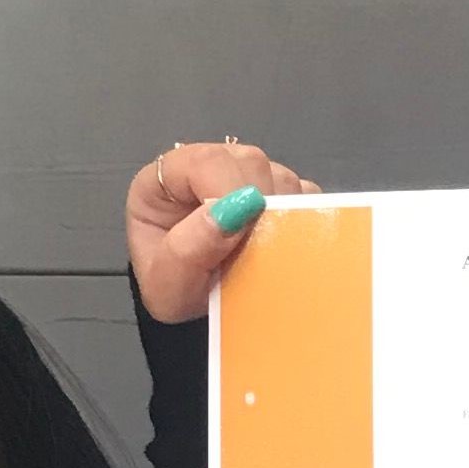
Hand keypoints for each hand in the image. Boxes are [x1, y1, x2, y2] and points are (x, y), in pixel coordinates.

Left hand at [126, 139, 320, 323]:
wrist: (185, 305)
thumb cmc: (170, 289)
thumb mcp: (167, 283)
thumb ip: (190, 247)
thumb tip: (234, 210)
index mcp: (167, 179)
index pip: (206, 161)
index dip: (229, 191)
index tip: (241, 232)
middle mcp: (208, 167)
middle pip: (250, 162)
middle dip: (261, 207)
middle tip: (255, 251)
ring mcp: (244, 175)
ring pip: (280, 175)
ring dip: (281, 216)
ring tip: (262, 254)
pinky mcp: (273, 190)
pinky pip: (302, 192)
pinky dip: (299, 218)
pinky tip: (280, 244)